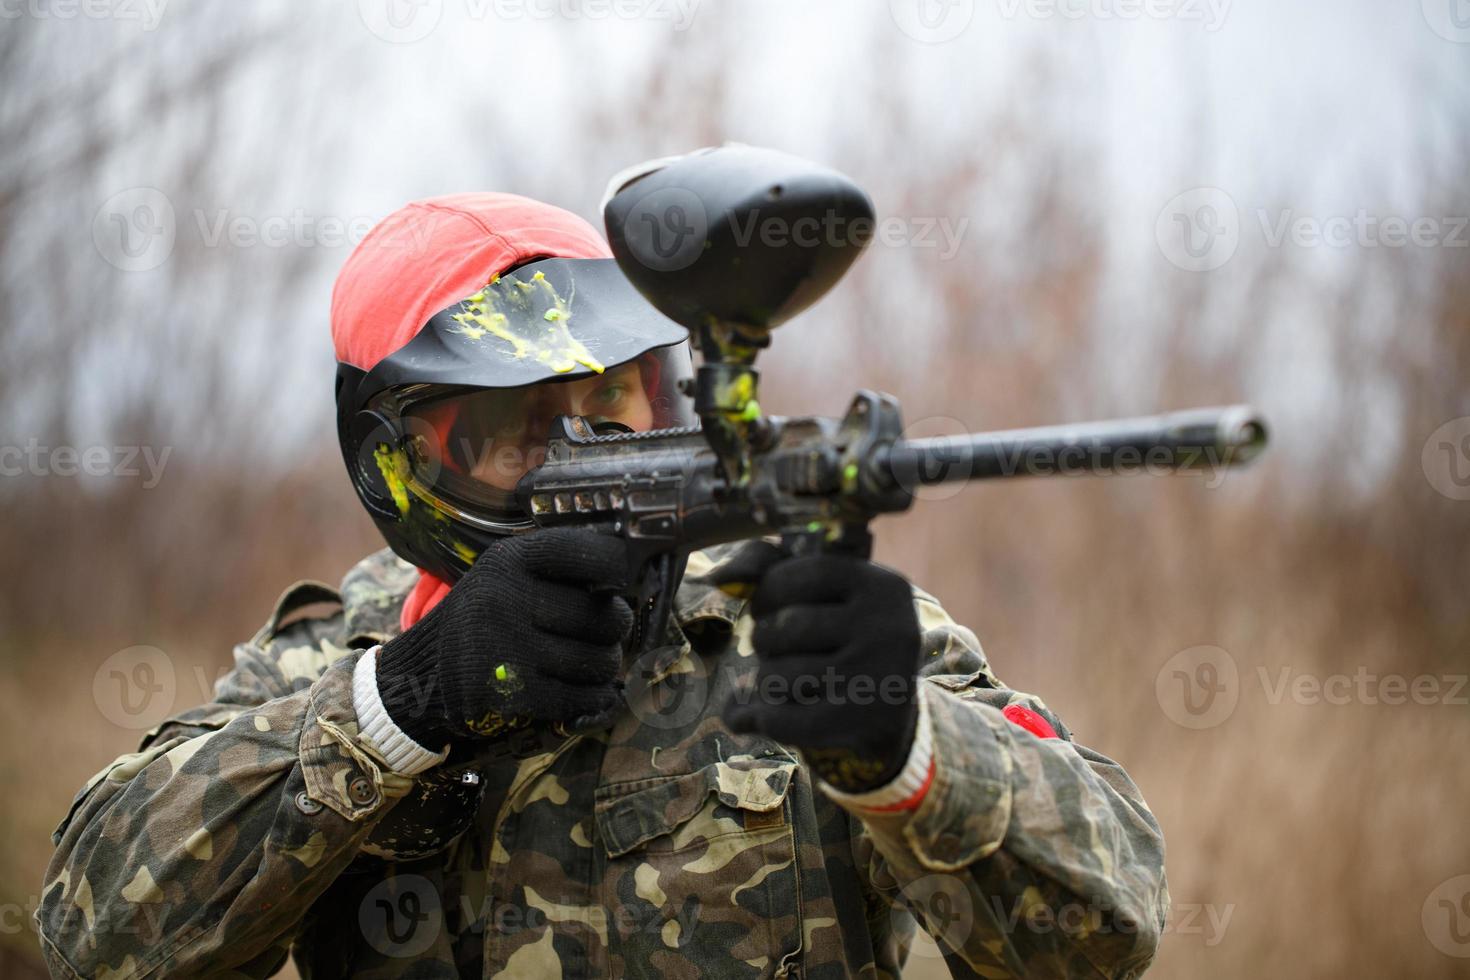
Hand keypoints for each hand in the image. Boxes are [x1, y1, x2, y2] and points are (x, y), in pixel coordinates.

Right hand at [375, 528, 633, 745]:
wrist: (420, 679)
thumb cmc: (484, 623)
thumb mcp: (505, 580)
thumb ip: (557, 573)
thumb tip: (631, 577)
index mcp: (509, 560)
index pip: (590, 554)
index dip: (617, 568)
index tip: (616, 584)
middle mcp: (506, 597)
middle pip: (606, 617)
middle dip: (613, 631)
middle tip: (599, 636)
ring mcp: (507, 647)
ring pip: (601, 661)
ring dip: (604, 669)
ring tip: (585, 665)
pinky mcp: (510, 694)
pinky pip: (583, 698)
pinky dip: (593, 701)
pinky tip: (584, 695)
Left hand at [721, 547, 922, 792]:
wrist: (891, 705)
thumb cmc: (843, 634)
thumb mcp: (824, 590)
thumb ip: (768, 564)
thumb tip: (722, 577)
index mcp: (880, 584)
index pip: (805, 575)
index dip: (769, 591)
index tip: (767, 607)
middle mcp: (886, 627)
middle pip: (789, 627)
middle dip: (764, 637)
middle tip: (774, 647)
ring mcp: (877, 678)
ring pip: (779, 675)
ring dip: (765, 680)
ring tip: (781, 679)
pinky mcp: (862, 723)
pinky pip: (785, 720)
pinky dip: (760, 718)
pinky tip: (757, 714)